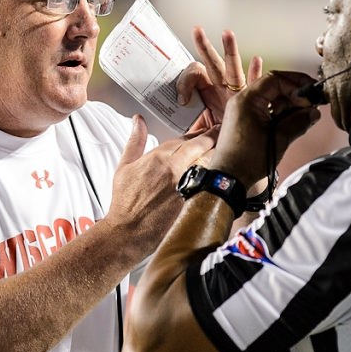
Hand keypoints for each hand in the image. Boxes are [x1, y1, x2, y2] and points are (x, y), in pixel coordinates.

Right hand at [105, 115, 217, 249]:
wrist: (128, 231)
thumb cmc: (125, 202)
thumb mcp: (124, 166)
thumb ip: (135, 140)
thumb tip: (138, 121)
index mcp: (159, 157)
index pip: (187, 138)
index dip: (199, 133)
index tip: (206, 132)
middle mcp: (174, 168)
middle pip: (203, 145)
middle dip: (214, 137)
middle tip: (222, 135)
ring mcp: (185, 185)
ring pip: (210, 162)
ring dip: (218, 155)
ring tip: (226, 152)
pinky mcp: (192, 200)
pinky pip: (211, 184)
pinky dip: (217, 177)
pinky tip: (222, 176)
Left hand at [178, 27, 262, 129]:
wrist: (231, 151)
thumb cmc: (213, 138)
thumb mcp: (195, 131)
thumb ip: (186, 124)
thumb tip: (175, 122)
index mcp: (206, 91)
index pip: (195, 75)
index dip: (186, 82)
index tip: (182, 99)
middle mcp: (221, 88)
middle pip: (212, 63)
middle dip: (205, 46)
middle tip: (197, 31)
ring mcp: (237, 92)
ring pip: (233, 68)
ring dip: (230, 50)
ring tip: (227, 34)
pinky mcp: (250, 100)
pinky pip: (255, 85)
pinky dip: (256, 75)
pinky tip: (256, 62)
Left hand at [207, 71, 320, 187]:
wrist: (228, 179)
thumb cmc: (246, 161)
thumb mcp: (278, 139)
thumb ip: (298, 122)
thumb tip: (313, 112)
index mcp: (247, 100)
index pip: (275, 79)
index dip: (296, 84)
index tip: (311, 93)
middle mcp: (242, 101)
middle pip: (273, 87)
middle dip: (294, 94)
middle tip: (311, 104)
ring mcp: (242, 111)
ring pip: (270, 98)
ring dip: (288, 105)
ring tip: (304, 115)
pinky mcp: (245, 121)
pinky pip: (265, 109)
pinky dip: (279, 113)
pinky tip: (292, 121)